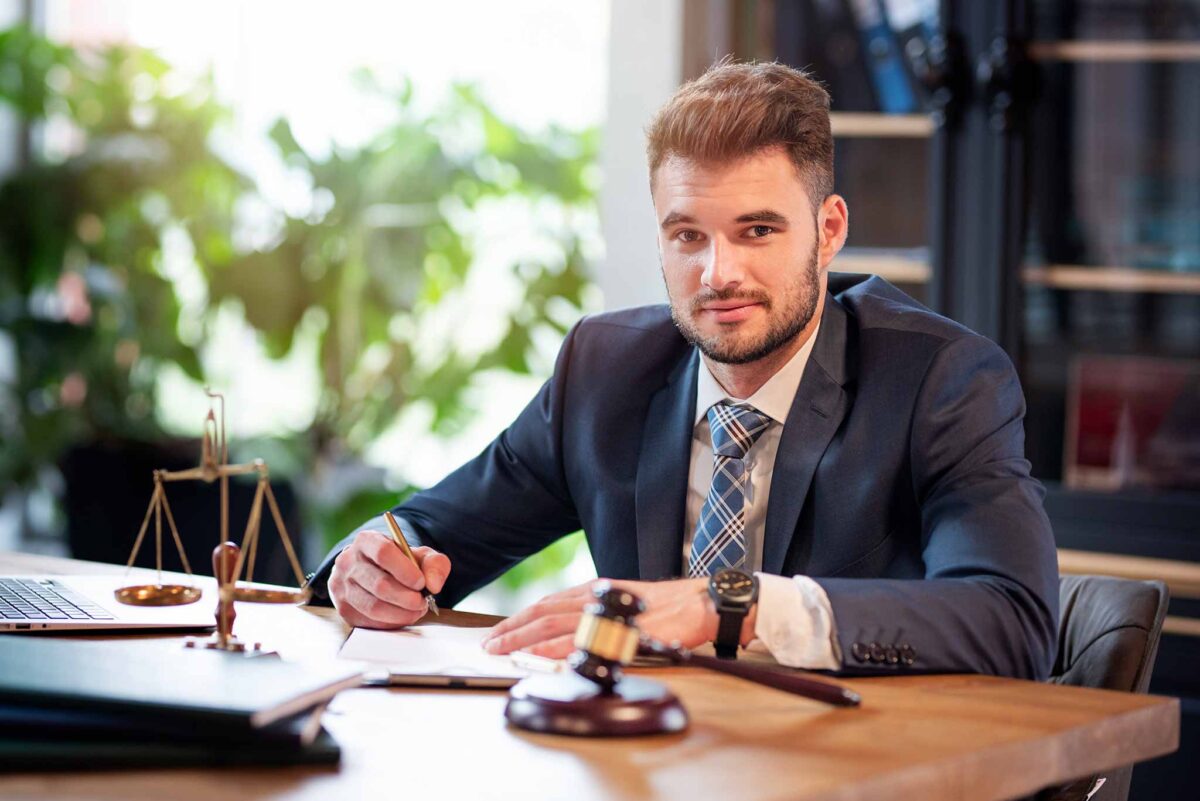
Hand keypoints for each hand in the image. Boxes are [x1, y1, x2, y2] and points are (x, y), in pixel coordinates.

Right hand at [328, 530, 450, 628]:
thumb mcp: (420, 556)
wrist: (376, 572)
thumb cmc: (399, 563)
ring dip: (400, 613)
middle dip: (406, 598)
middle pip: (379, 584)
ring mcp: (342, 586)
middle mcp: (348, 562)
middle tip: (422, 602)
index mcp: (366, 541)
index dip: (405, 570)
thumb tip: (433, 585)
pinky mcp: (343, 608)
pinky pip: (368, 621)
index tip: (421, 583)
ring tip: (416, 611)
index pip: (383, 553)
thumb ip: (434, 565)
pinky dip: (390, 622)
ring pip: (373, 606)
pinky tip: (402, 616)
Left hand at [482, 577, 740, 658]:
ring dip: (524, 638)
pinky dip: (554, 648)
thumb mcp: (622, 602)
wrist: (696, 604)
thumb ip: (595, 614)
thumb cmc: (665, 608)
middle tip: (489, 643)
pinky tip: (538, 656)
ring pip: (553, 624)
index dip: (520, 618)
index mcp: (593, 591)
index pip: (547, 604)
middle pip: (543, 612)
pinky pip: (579, 640)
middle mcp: (594, 598)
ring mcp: (604, 613)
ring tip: (501, 650)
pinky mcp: (616, 630)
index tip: (499, 631)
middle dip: (512, 629)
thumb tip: (568, 633)